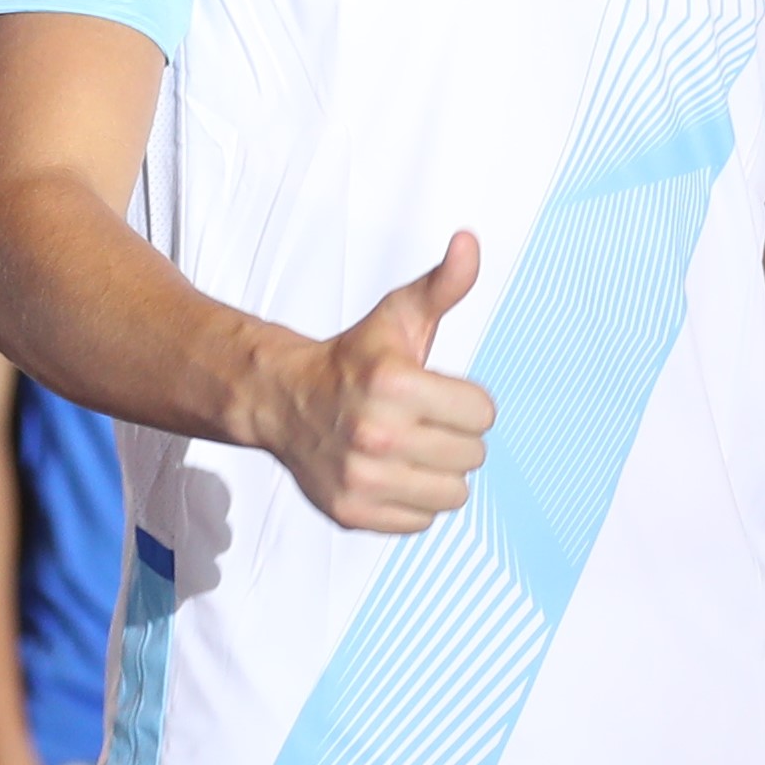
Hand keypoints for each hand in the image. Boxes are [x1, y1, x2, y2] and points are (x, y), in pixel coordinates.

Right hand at [257, 234, 495, 530]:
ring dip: (441, 472)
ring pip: (453, 494)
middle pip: (472, 455)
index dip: (467, 401)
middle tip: (422, 420)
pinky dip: (415, 501)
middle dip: (455, 436)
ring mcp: (360, 478)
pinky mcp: (351, 512)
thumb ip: (443, 284)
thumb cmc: (352, 358)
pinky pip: (421, 521)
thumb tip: (469, 243)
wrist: (282, 401)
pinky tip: (392, 473)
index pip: (483, 414)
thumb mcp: (399, 314)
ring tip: (412, 448)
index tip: (439, 392)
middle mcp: (374, 434)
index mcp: (392, 383)